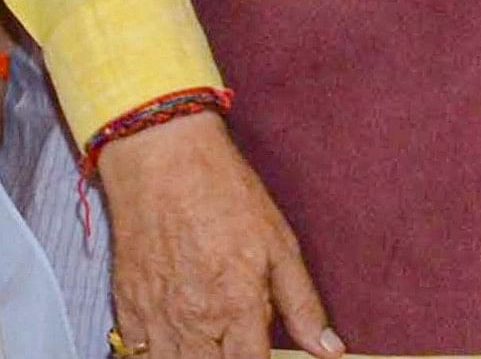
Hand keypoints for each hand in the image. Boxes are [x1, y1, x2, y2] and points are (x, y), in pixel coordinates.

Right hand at [94, 111, 341, 358]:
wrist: (164, 165)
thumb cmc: (227, 198)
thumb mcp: (281, 246)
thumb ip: (303, 305)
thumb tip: (330, 349)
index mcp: (237, 308)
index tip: (266, 352)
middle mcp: (194, 323)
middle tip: (238, 340)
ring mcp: (155, 319)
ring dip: (195, 357)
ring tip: (212, 337)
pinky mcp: (127, 309)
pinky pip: (138, 353)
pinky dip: (156, 352)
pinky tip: (178, 335)